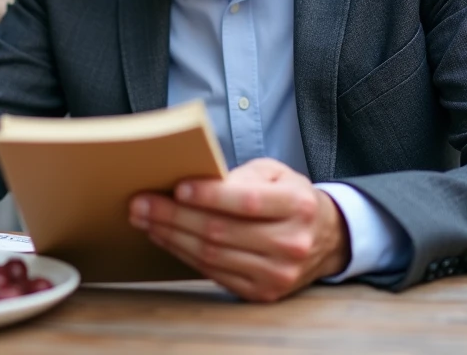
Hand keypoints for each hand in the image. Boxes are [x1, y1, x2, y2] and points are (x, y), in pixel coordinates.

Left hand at [129, 158, 349, 301]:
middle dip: (174, 216)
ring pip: (212, 255)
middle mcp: (291, 243)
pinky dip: (184, 254)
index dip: (210, 195)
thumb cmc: (291, 198)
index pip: (248, 202)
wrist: (326, 239)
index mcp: (298, 207)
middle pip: (221, 231)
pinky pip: (213, 273)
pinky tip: (166, 238)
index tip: (177, 187)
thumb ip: (242, 176)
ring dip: (172, 236)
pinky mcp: (262, 293)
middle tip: (141, 203)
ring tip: (144, 219)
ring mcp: (277, 274)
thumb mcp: (277, 174)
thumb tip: (197, 181)